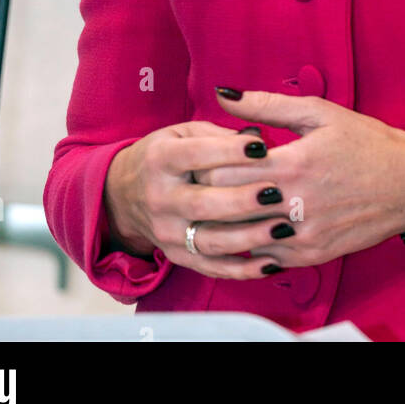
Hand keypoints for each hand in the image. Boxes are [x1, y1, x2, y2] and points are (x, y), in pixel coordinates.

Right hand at [103, 118, 300, 280]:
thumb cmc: (164, 155)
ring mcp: (166, 231)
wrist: (123, 193)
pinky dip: (242, 270)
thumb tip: (257, 140)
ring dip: (249, 238)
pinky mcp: (176, 255)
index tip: (262, 148)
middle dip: (242, 200)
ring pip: (209, 241)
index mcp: (161, 159)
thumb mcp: (182, 133)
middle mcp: (160, 197)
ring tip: (282, 228)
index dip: (229, 151)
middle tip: (276, 193)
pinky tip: (270, 262)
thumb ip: (217, 136)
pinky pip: (211, 267)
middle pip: (203, 203)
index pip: (195, 154)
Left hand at [192, 89, 404, 269]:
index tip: (199, 160)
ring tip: (217, 208)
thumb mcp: (319, 113)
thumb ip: (267, 104)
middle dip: (210, 195)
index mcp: (293, 164)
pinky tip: (247, 230)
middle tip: (199, 184)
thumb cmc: (365, 142)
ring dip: (227, 223)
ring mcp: (305, 234)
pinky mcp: (315, 254)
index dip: (205, 166)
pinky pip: (268, 257)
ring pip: (245, 237)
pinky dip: (253, 244)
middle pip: (230, 207)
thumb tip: (224, 93)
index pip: (224, 172)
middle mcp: (296, 203)